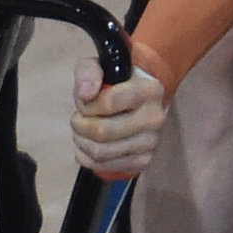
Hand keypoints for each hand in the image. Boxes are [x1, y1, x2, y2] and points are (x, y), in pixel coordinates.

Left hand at [68, 60, 169, 175]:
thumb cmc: (115, 82)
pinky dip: (87, 158)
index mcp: (149, 89)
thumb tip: (85, 95)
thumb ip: (88, 72)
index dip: (86, 105)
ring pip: (101, 152)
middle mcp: (155, 118)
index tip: (84, 101)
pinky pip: (104, 166)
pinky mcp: (143, 161)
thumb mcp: (99, 66)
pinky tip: (88, 144)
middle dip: (80, 125)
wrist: (136, 101)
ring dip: (81, 142)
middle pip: (103, 132)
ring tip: (81, 131)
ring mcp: (151, 142)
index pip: (108, 103)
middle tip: (77, 118)